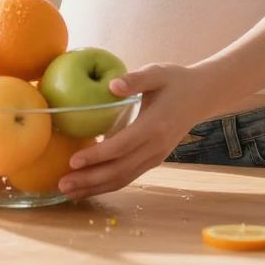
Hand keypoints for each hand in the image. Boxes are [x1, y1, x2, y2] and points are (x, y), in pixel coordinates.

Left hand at [56, 63, 212, 200]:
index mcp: (154, 126)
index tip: (73, 161)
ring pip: (123, 179)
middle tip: (62, 183)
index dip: (97, 156)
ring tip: (67, 191)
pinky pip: (128, 177)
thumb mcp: (157, 73)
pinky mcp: (152, 160)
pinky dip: (106, 185)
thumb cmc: (176, 81)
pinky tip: (87, 187)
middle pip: (119, 170)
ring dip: (95, 187)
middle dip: (89, 179)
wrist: (202, 96)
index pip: (122, 146)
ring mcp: (155, 157)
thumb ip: (135, 79)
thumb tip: (112, 85)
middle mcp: (155, 147)